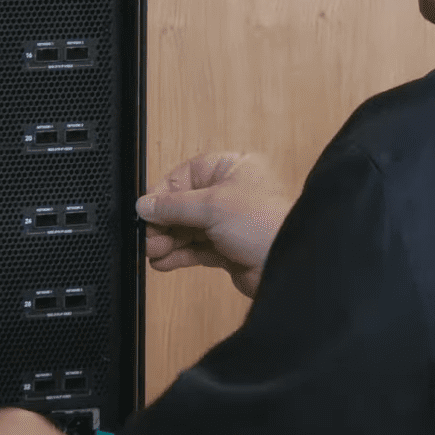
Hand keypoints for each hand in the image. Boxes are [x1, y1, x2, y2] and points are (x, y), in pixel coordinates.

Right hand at [137, 152, 294, 298]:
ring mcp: (230, 222)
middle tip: (147, 237)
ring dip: (168, 241)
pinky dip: (178, 254)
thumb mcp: (212, 206)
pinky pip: (196, 248)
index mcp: (232, 169)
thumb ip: (173, 206)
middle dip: (163, 222)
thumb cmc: (264, 225)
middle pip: (184, 204)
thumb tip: (145, 205)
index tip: (146, 210)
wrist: (288, 266)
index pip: (186, 176)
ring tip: (152, 252)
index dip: (164, 194)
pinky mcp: (229, 249)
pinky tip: (163, 261)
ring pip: (188, 229)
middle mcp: (231, 193)